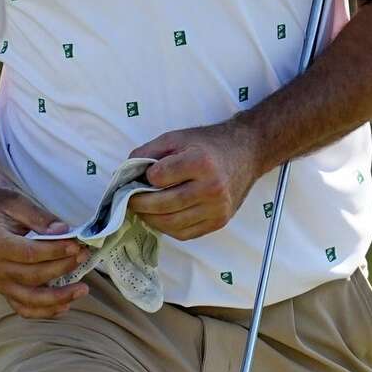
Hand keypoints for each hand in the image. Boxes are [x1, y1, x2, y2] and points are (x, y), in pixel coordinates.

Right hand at [0, 189, 92, 319]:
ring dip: (58, 298)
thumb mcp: (15, 202)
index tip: (76, 246)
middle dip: (62, 268)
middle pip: (34, 277)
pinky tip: (64, 306)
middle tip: (83, 256)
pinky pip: (23, 308)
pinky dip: (44, 311)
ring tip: (82, 289)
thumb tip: (64, 231)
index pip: (31, 254)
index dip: (56, 252)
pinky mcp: (2, 290)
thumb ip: (39, 217)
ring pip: (30, 299)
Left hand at [127, 120, 263, 240]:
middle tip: (129, 200)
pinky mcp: (219, 221)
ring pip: (171, 224)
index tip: (145, 175)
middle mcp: (212, 188)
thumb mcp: (176, 138)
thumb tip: (125, 173)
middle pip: (163, 205)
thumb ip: (148, 152)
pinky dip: (168, 227)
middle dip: (139, 204)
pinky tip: (162, 217)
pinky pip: (185, 233)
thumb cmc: (208, 144)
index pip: (158, 178)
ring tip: (142, 209)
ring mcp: (217, 208)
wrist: (246, 153)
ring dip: (150, 219)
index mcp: (200, 162)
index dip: (146, 177)